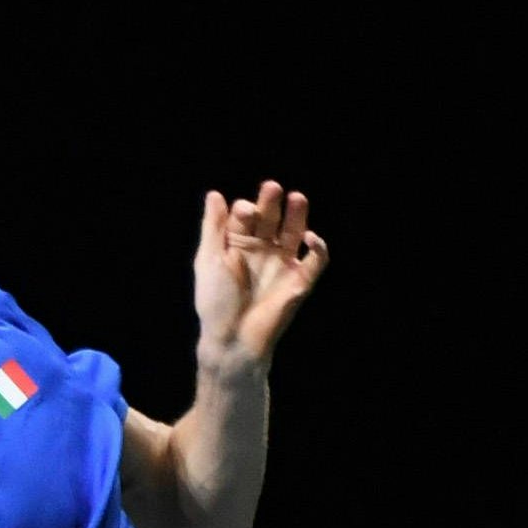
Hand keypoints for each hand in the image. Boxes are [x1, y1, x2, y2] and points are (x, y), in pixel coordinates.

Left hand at [191, 181, 329, 368]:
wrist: (232, 339)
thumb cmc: (216, 302)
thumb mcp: (209, 260)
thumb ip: (213, 227)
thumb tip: (215, 194)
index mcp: (239, 245)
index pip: (247, 217)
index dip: (247, 210)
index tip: (245, 211)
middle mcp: (262, 251)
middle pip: (272, 218)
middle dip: (272, 203)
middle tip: (272, 188)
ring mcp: (283, 264)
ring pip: (295, 232)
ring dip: (297, 215)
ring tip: (296, 197)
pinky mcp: (300, 281)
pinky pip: (316, 261)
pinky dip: (319, 248)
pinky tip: (310, 237)